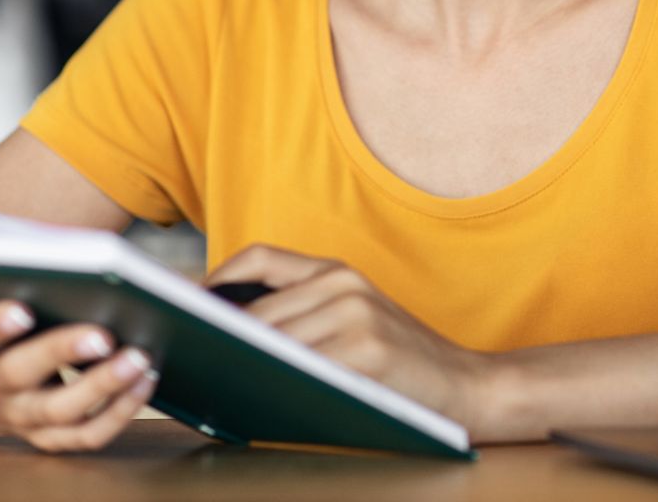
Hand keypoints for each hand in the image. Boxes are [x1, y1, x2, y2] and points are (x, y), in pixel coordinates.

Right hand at [0, 271, 157, 450]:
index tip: (21, 306)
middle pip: (23, 376)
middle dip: (62, 353)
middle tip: (102, 332)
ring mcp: (23, 416)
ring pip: (62, 411)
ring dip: (103, 387)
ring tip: (140, 357)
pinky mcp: (52, 433)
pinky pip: (87, 433)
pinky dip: (120, 412)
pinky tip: (148, 379)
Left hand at [203, 245, 500, 433]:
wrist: (469, 386)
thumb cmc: (400, 363)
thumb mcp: (354, 317)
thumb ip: (303, 314)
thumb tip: (225, 333)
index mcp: (338, 270)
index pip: (260, 258)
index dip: (216, 278)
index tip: (188, 307)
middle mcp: (345, 284)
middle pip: (257, 310)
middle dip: (218, 337)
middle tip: (189, 358)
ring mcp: (356, 316)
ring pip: (271, 342)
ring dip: (238, 365)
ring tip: (213, 382)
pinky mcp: (366, 352)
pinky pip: (300, 370)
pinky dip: (273, 386)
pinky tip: (255, 400)